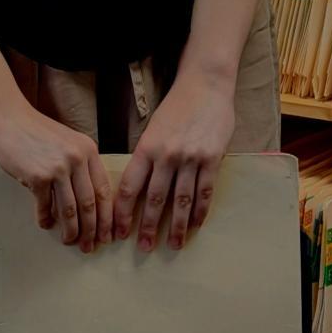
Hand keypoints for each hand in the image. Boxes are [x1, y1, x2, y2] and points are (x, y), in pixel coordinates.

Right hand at [0, 100, 112, 254]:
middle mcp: (77, 158)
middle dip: (92, 230)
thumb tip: (88, 204)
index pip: (104, 190)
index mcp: (89, 150)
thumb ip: (81, 167)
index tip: (108, 234)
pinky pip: (44, 206)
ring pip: (70, 210)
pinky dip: (45, 219)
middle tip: (90, 246)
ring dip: (71, 231)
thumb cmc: (39, 133)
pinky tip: (46, 224)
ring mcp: (58, 168)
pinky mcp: (37, 177)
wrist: (11, 120)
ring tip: (70, 241)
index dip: (107, 216)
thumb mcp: (70, 143)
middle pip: (89, 204)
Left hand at [112, 70, 235, 251]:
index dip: (124, 213)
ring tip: (173, 245)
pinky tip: (196, 225)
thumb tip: (138, 186)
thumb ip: (147, 155)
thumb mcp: (153, 128)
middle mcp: (167, 155)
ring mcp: (191, 158)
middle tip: (144, 248)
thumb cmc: (177, 106)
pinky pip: (205, 191)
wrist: (206, 84)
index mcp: (147, 147)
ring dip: (176, 227)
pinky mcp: (212, 158)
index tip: (120, 232)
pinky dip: (200, 211)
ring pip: (181, 201)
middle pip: (155, 200)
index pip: (130, 187)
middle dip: (148, 227)